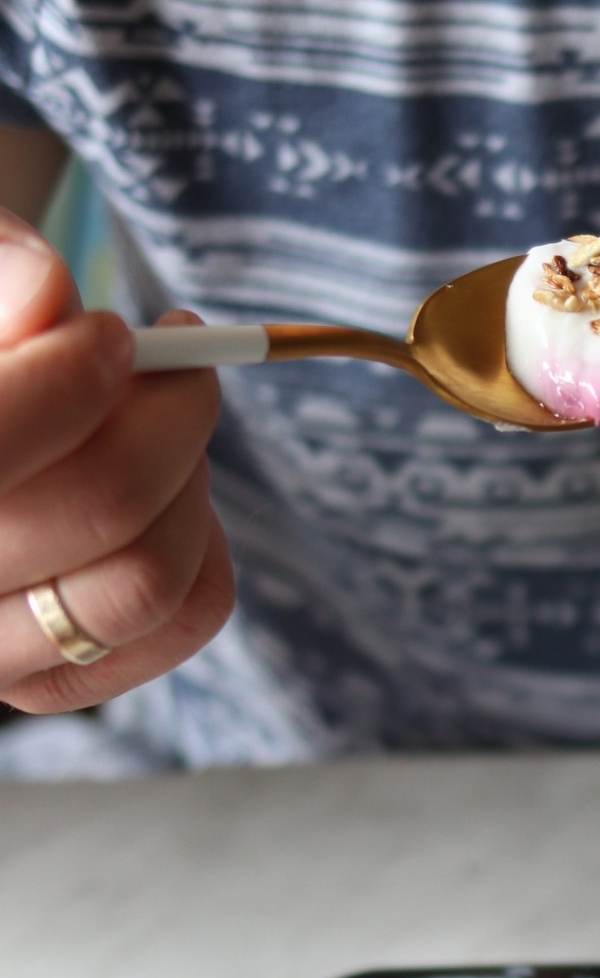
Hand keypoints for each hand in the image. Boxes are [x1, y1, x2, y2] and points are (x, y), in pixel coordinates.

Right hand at [0, 206, 233, 711]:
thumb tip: (45, 298)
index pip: (1, 442)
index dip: (74, 377)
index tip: (114, 332)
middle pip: (104, 505)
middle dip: (169, 412)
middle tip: (174, 359)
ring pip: (150, 576)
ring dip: (188, 478)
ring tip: (156, 422)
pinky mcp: (48, 679)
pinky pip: (185, 612)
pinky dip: (201, 536)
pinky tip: (161, 487)